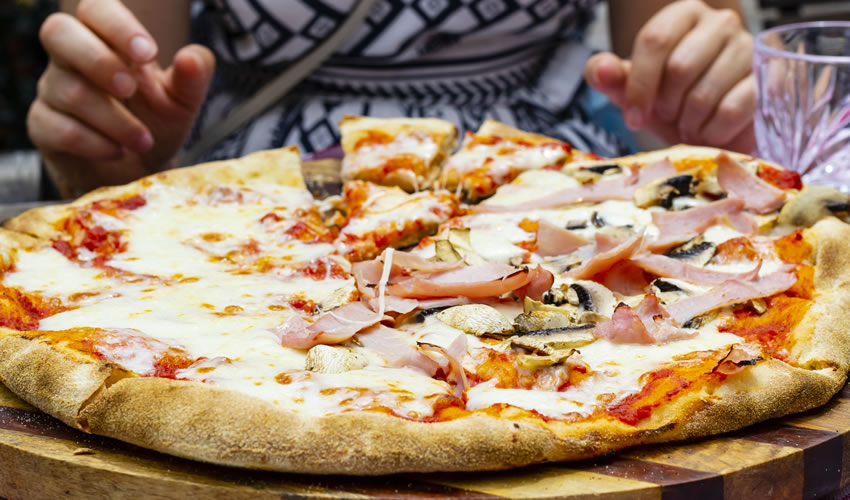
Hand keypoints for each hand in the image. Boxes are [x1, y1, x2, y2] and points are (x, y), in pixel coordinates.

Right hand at [27, 0, 214, 197]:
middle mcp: (72, 58)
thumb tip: (193, 58)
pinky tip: (117, 151)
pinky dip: (95, 144)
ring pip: (68, 91)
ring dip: (114, 120)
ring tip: (143, 140)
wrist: (137, 170)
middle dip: (98, 61)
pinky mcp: (43, 126)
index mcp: (107, 40)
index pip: (95, 9)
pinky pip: (57, 128)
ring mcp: (53, 91)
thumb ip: (193, 77)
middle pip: (58, 32)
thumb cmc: (155, 122)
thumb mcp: (183, 101)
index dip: (117, 25)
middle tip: (131, 90)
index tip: (148, 53)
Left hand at [585, 0, 754, 153]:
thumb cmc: (674, 105)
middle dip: (667, 106)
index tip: (633, 118)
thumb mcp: (636, 94)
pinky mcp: (770, 79)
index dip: (639, 86)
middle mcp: (720, 23)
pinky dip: (713, 132)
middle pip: (679, 67)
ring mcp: (750, 48)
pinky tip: (711, 133)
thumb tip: (599, 68)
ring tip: (691, 125)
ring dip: (689, 122)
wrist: (717, 131)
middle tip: (670, 117)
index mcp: (683, 16)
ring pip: (705, 93)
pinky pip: (731, 111)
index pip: (654, 39)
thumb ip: (612, 79)